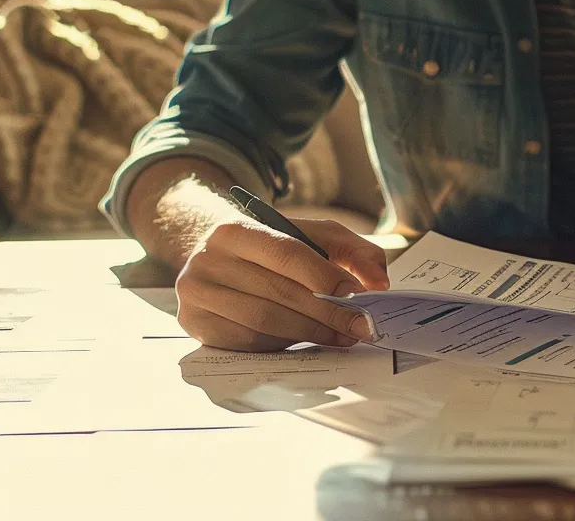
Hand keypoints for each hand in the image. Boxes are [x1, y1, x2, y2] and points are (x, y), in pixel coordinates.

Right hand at [176, 216, 390, 351]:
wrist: (214, 261)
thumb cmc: (270, 249)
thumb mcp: (311, 236)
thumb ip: (352, 250)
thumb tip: (379, 281)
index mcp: (236, 230)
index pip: (286, 253)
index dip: (325, 276)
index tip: (358, 294)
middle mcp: (209, 260)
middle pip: (278, 293)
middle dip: (327, 312)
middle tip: (361, 326)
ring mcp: (198, 295)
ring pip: (264, 321)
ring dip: (311, 333)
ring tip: (344, 336)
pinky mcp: (196, 325)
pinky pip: (249, 342)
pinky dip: (284, 344)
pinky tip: (307, 341)